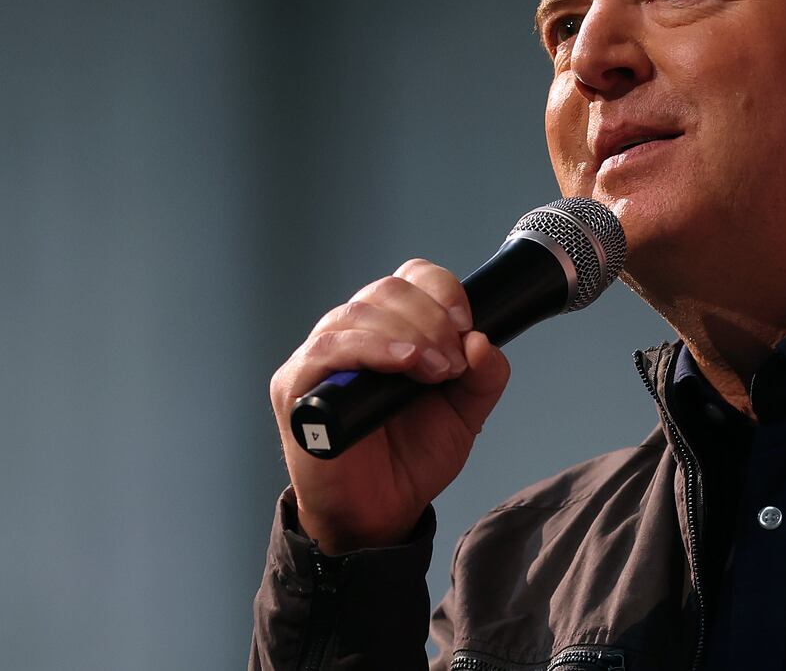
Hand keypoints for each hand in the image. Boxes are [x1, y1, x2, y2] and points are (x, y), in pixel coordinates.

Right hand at [268, 259, 510, 554]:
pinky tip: (403, 364)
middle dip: (431, 319)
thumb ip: (483, 376)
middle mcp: (351, 335)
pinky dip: (372, 349)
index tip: (466, 324)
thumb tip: (482, 341)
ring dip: (407, 334)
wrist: (380, 512)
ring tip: (435, 370)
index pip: (410, 279)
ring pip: (357, 314)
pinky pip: (328, 349)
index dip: (441, 291)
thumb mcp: (465, 414)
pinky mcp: (295, 387)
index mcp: (390, 330)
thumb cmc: (411, 459)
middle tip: (452, 362)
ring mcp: (319, 359)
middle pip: (386, 290)